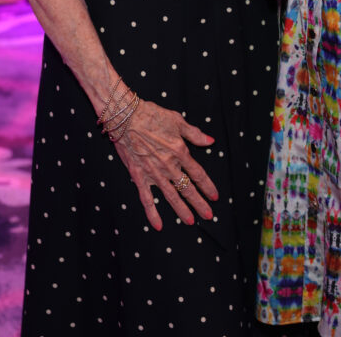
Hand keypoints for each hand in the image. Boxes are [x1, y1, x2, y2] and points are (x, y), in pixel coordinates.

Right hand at [113, 99, 217, 230]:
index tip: (215, 196)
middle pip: (187, 188)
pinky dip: (152, 213)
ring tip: (191, 222)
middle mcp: (169, 165)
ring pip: (171, 196)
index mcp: (180, 151)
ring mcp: (153, 173)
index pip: (198, 174)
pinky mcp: (139, 176)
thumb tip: (210, 142)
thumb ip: (194, 134)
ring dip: (182, 210)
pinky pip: (146, 199)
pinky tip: (159, 225)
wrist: (125, 117)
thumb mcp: (177, 120)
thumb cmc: (152, 115)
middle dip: (199, 203)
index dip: (207, 186)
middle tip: (209, 215)